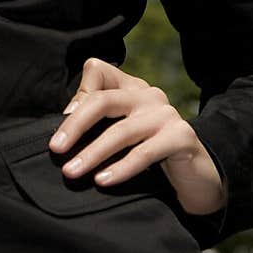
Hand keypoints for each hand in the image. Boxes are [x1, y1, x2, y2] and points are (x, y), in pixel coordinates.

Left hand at [49, 57, 226, 216]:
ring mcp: (167, 114)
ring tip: (71, 172)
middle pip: (103, 100)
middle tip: (55, 149)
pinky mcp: (182, 137)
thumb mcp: (120, 135)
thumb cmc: (150, 156)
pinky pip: (145, 152)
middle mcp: (148, 95)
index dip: (77, 93)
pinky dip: (121, 168)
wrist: (197, 178)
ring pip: (121, 131)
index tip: (61, 124)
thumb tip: (65, 117)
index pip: (98, 71)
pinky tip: (102, 180)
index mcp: (131, 88)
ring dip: (92, 153)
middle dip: (75, 125)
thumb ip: (97, 121)